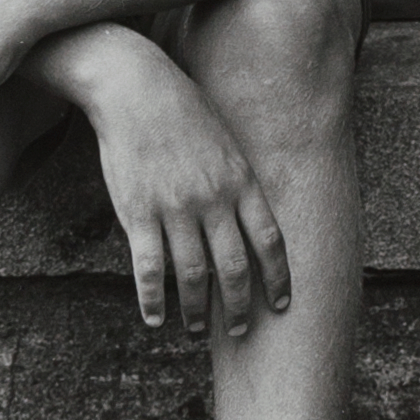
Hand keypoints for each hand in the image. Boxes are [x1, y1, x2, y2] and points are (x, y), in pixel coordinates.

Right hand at [80, 46, 290, 338]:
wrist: (136, 88)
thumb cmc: (183, 110)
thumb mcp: (225, 139)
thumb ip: (237, 180)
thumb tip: (249, 217)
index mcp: (240, 179)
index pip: (270, 239)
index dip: (278, 277)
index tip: (283, 305)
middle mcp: (213, 198)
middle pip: (235, 266)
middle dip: (240, 306)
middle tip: (240, 332)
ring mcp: (175, 207)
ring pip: (193, 274)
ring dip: (198, 310)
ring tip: (197, 329)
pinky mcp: (139, 212)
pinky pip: (149, 268)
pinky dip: (153, 299)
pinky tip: (156, 318)